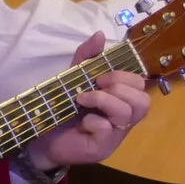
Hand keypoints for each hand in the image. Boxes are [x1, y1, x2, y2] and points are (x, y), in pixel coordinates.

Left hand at [27, 33, 151, 170]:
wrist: (41, 138)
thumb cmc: (63, 109)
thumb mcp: (74, 78)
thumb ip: (87, 57)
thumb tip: (100, 34)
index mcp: (121, 102)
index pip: (141, 86)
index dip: (125, 76)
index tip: (100, 76)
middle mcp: (124, 120)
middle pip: (143, 101)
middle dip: (119, 87)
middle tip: (95, 86)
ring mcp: (115, 136)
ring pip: (128, 113)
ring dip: (103, 99)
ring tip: (82, 99)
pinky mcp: (102, 149)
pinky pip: (106, 129)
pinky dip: (93, 120)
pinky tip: (82, 122)